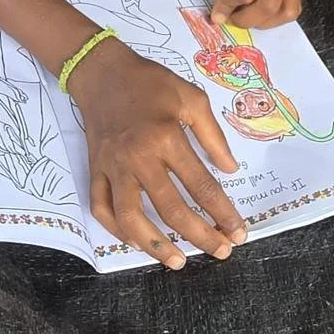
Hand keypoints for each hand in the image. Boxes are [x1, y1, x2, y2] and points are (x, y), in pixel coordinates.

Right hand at [69, 38, 246, 269]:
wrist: (103, 72)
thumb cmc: (151, 83)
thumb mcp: (192, 98)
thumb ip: (213, 136)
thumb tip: (231, 170)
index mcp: (167, 138)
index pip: (201, 186)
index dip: (222, 213)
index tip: (238, 232)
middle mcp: (138, 158)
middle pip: (171, 208)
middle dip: (199, 235)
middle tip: (220, 252)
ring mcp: (113, 168)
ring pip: (130, 217)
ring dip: (155, 244)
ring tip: (177, 262)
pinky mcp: (96, 171)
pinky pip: (102, 208)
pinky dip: (116, 230)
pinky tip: (136, 241)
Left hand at [212, 0, 301, 28]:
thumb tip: (227, 1)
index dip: (228, 5)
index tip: (215, 13)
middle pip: (268, 5)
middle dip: (245, 19)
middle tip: (229, 18)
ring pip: (286, 11)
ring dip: (263, 22)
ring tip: (245, 17)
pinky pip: (293, 8)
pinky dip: (276, 18)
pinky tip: (260, 14)